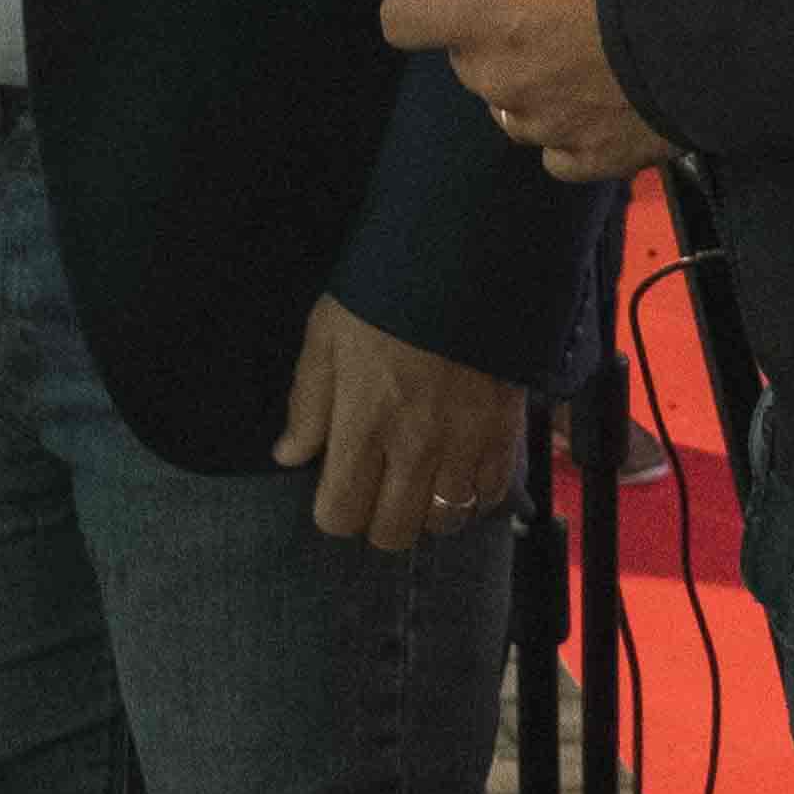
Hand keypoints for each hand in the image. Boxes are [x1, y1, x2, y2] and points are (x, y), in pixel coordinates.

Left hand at [273, 295, 524, 551]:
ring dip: (426, 509)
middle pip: (394, 532)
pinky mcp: (504, 433)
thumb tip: (289, 455)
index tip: (336, 489)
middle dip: (377, 519)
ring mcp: (464, 445)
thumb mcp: (325, 337)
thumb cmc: (382, 296)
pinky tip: (459, 470)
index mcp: (363, 426)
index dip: (333, 510)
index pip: (341, 514)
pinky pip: (490, 495)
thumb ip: (307, 404)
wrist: (463, 261)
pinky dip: (472, 494)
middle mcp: (414, 448)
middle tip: (377, 487)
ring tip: (418, 480)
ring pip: (443, 522)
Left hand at [380, 0, 676, 183]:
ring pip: (510, 107)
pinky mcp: (596, 157)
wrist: (721, 18)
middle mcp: (500, 78)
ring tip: (579, 48)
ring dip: (527, 79)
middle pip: (464, 58)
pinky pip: (561, 149)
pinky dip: (571, 127)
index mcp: (480, 12)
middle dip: (487, 30)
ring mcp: (548, 125)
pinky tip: (603, 97)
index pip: (400, 18)